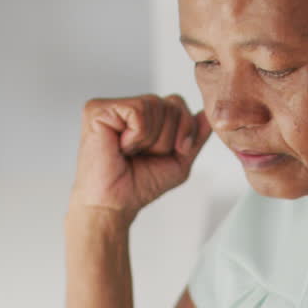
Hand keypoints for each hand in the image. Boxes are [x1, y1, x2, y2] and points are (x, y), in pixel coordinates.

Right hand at [69, 93, 211, 223]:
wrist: (114, 205)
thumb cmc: (139, 186)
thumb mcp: (179, 162)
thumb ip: (194, 137)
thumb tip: (209, 115)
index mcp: (144, 116)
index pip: (177, 102)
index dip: (182, 130)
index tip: (166, 155)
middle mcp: (128, 107)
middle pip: (170, 103)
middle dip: (167, 137)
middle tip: (143, 156)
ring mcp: (111, 106)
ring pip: (154, 104)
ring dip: (151, 139)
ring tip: (131, 153)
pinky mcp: (98, 109)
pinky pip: (137, 111)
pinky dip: (137, 136)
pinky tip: (122, 147)